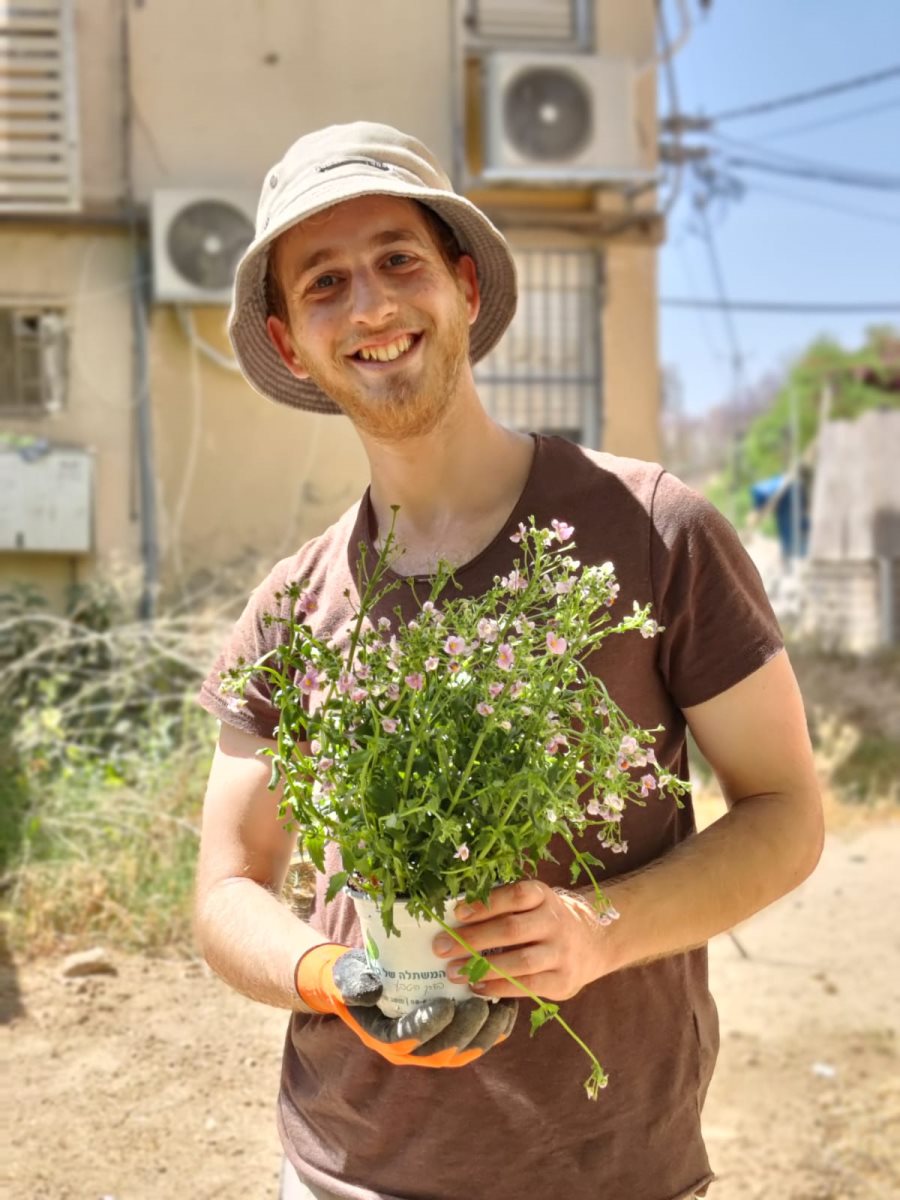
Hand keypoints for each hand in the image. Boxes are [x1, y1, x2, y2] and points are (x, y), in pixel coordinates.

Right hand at [295, 944, 516, 1066]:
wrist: (362, 982)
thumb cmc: (354, 978)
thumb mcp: (348, 978)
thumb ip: (356, 985)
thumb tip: (372, 990)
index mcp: (386, 1037)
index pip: (408, 1040)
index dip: (429, 1026)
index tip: (445, 1006)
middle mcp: (412, 1050)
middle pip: (443, 1050)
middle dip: (465, 1030)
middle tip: (480, 1005)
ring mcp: (433, 1046)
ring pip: (465, 1050)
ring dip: (485, 1033)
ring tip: (500, 1009)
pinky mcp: (451, 1036)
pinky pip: (476, 1041)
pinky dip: (494, 1030)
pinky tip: (507, 1009)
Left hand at [433, 881, 613, 1001]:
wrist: (594, 942)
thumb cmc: (545, 920)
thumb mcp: (533, 903)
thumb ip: (503, 908)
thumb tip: (455, 920)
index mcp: (544, 896)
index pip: (515, 896)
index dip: (485, 904)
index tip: (457, 913)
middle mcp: (555, 922)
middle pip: (512, 929)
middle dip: (472, 939)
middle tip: (440, 947)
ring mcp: (561, 953)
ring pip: (520, 961)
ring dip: (482, 967)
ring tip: (454, 971)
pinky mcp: (563, 981)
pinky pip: (527, 985)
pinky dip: (498, 988)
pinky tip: (476, 987)